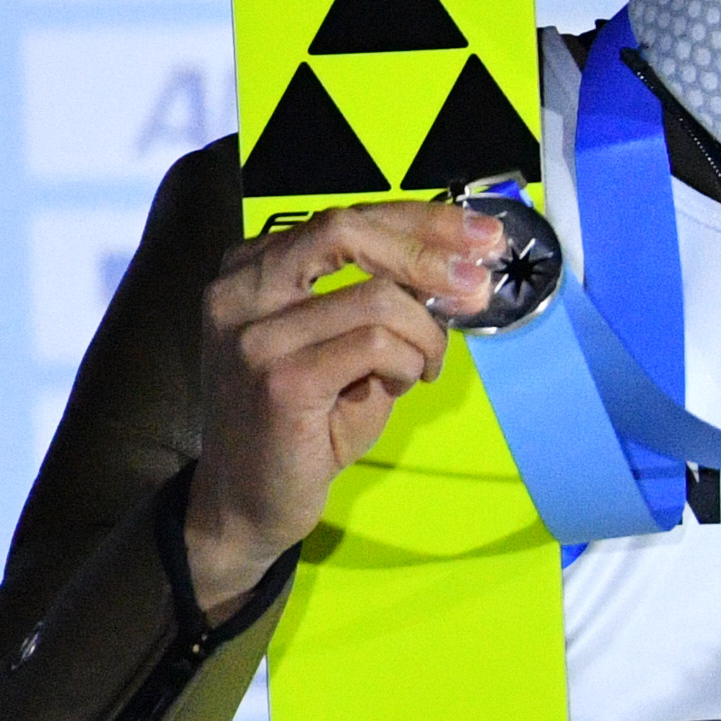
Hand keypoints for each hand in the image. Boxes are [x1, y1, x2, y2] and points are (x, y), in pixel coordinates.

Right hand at [188, 198, 506, 614]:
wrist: (247, 502)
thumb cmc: (306, 422)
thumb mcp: (344, 345)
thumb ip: (380, 299)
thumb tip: (459, 267)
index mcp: (249, 271)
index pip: (343, 218)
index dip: (421, 220)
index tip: (482, 235)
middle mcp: (238, 292)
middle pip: (347, 231)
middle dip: (429, 250)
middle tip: (476, 283)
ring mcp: (252, 336)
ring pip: (376, 297)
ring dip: (424, 334)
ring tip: (422, 368)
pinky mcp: (279, 381)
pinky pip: (376, 345)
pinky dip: (407, 363)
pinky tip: (401, 386)